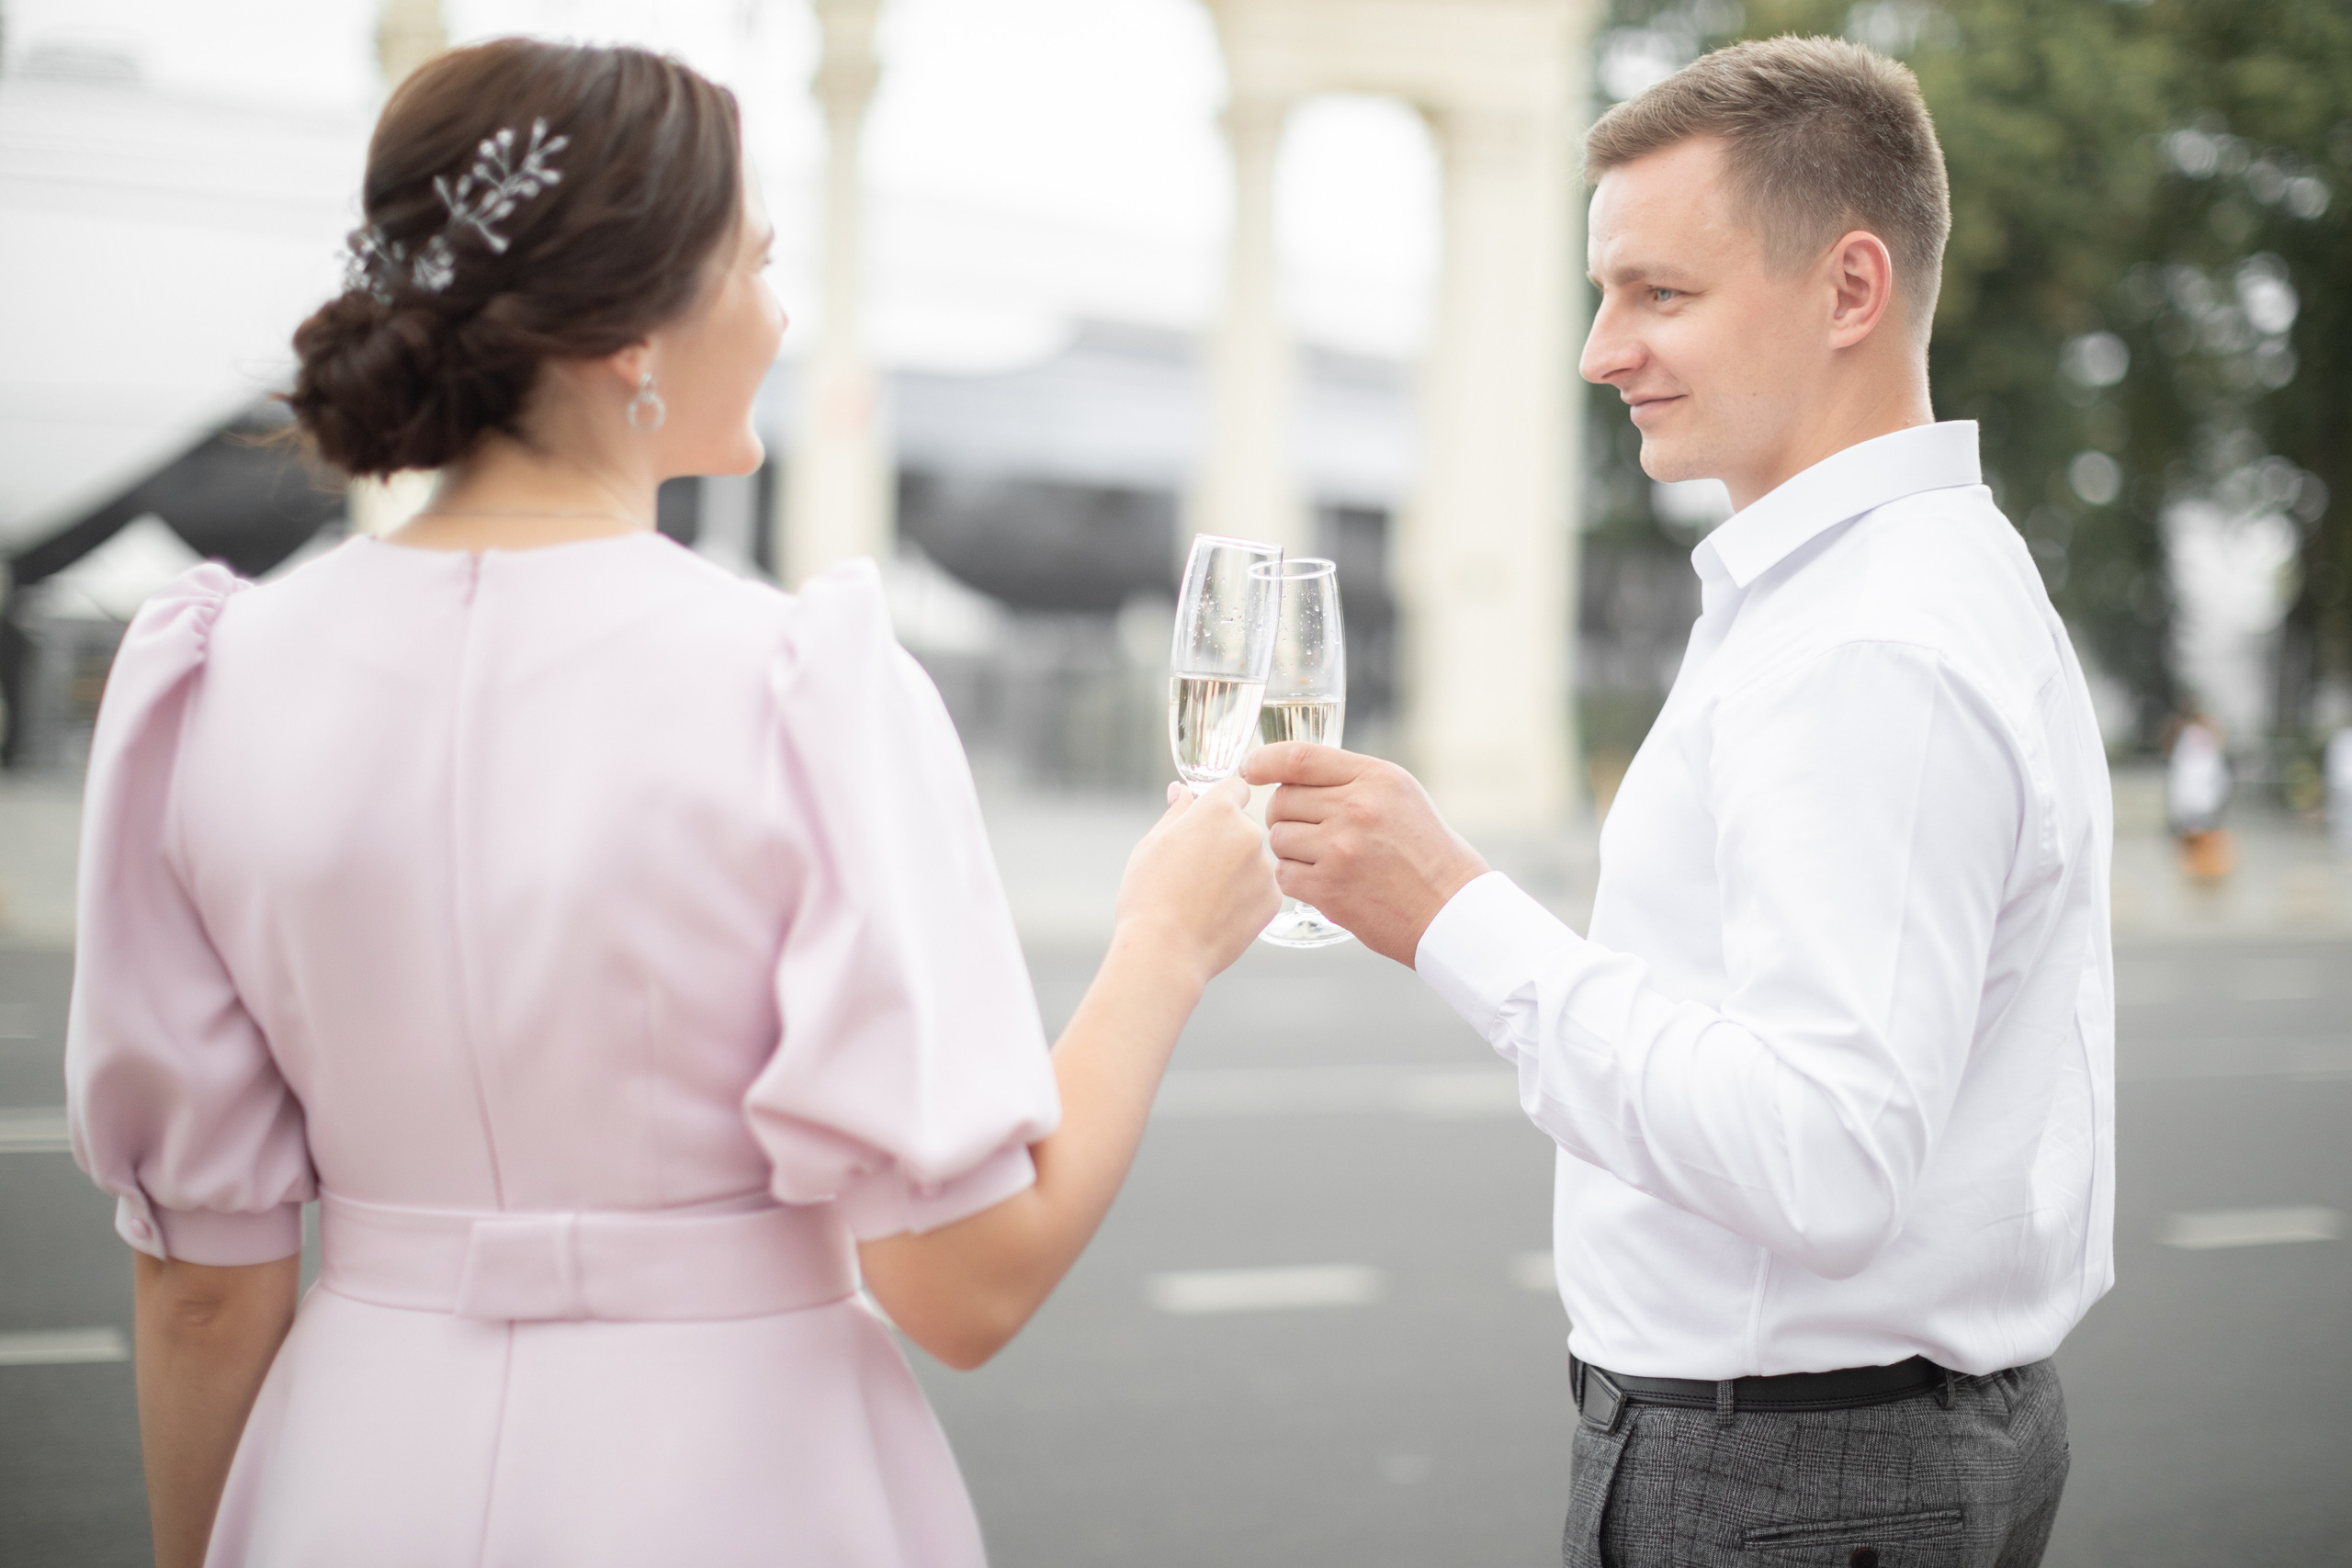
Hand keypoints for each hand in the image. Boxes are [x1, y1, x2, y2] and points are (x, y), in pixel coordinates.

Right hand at [1112, 775, 1281, 984]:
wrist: (1165, 951)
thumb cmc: (1149, 896)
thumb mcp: (1151, 845)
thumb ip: (1175, 814)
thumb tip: (1182, 791)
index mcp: (1218, 811)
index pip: (1236, 786)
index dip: (1221, 802)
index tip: (1209, 820)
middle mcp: (1250, 832)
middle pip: (1243, 826)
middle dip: (1225, 840)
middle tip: (1194, 870)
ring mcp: (1265, 867)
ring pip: (1252, 860)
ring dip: (1236, 871)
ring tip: (1204, 898)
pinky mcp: (1274, 899)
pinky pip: (1261, 889)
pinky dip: (1245, 897)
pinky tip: (1219, 914)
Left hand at [1242, 744, 1489, 965]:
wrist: (1449, 908)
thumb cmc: (1424, 850)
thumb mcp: (1399, 795)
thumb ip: (1350, 779)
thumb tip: (1287, 772)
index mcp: (1375, 778)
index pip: (1300, 758)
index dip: (1265, 760)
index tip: (1250, 768)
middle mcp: (1356, 809)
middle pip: (1282, 800)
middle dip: (1284, 814)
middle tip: (1307, 830)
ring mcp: (1340, 850)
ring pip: (1278, 838)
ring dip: (1289, 849)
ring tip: (1320, 858)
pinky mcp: (1329, 889)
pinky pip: (1283, 875)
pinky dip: (1294, 879)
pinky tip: (1319, 882)